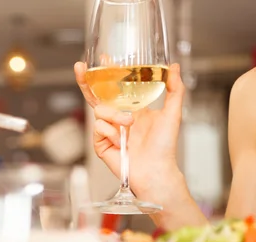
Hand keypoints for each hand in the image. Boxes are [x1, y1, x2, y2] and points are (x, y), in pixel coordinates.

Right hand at [74, 62, 187, 208]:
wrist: (155, 170)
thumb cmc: (164, 147)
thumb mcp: (173, 113)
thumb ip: (174, 88)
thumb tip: (174, 66)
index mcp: (133, 109)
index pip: (117, 87)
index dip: (108, 73)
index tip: (103, 57)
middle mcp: (118, 118)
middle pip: (96, 96)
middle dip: (86, 81)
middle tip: (81, 68)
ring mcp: (108, 131)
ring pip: (100, 111)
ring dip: (115, 115)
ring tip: (129, 125)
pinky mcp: (100, 144)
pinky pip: (99, 128)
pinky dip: (111, 133)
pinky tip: (121, 142)